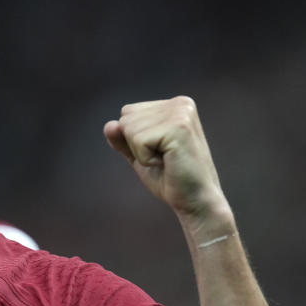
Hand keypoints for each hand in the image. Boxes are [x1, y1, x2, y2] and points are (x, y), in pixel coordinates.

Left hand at [103, 97, 228, 221]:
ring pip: (129, 128)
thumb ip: (123, 139)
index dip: (135, 140)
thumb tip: (110, 125)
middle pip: (126, 118)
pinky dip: (146, 159)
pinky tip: (167, 163)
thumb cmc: (170, 179)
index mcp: (175, 105)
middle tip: (164, 158)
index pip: (128, 112)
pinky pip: (138, 141)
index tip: (160, 152)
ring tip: (167, 160)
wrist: (196, 201)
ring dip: (142, 153)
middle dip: (136, 145)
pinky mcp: (178, 128)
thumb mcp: (140, 155)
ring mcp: (181, 113)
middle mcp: (180, 103)